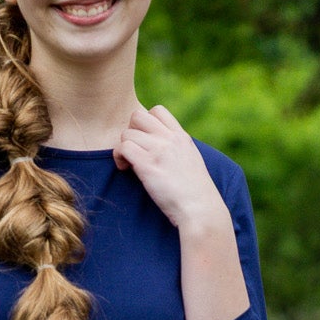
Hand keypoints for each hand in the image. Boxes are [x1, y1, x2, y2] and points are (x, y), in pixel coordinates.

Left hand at [112, 104, 229, 234]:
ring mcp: (158, 150)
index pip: (157, 110)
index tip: (147, 142)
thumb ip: (176, 150)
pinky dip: (119, 157)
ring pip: (126, 133)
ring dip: (123, 148)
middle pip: (137, 115)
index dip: (145, 123)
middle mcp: (170, 139)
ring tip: (129, 164)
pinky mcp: (147, 165)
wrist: (200, 209)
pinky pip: (122, 147)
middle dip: (131, 131)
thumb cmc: (195, 193)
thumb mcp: (191, 161)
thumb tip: (162, 151)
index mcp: (181, 137)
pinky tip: (125, 169)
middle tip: (135, 151)